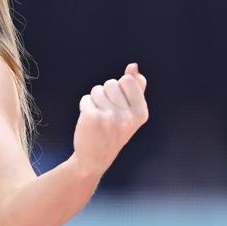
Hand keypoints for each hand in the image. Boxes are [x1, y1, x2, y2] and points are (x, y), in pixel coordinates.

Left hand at [71, 62, 149, 176]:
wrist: (94, 159)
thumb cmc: (113, 132)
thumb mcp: (130, 113)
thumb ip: (135, 88)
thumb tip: (133, 66)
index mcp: (140, 113)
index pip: (127, 80)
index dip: (120, 89)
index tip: (120, 107)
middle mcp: (127, 116)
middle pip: (111, 83)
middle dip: (106, 94)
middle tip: (108, 115)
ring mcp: (109, 117)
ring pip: (97, 90)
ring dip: (95, 100)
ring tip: (99, 118)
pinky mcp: (92, 118)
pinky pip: (86, 98)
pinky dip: (85, 106)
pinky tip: (89, 121)